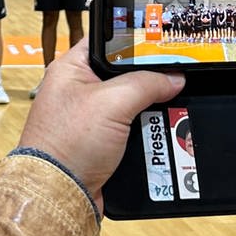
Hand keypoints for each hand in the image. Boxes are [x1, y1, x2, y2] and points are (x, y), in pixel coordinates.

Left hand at [18, 40, 184, 211]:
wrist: (60, 195)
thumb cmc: (67, 144)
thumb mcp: (112, 102)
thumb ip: (146, 83)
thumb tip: (173, 77)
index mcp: (72, 69)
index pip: (108, 42)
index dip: (135, 41)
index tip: (163, 43)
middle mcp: (80, 91)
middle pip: (126, 75)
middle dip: (150, 80)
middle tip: (175, 80)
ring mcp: (92, 119)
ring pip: (133, 105)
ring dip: (152, 110)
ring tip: (174, 108)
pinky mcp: (102, 143)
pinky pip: (133, 131)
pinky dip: (148, 133)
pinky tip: (164, 132)